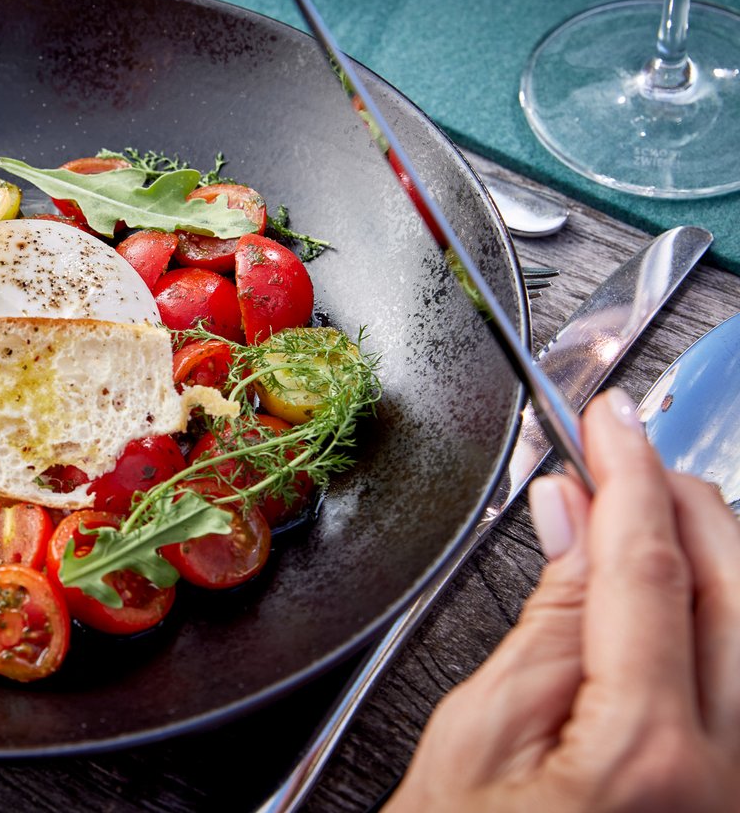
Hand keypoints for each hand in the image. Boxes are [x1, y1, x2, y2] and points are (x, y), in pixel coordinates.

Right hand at [385, 388, 739, 812]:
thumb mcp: (478, 736)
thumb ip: (548, 619)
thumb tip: (574, 512)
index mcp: (650, 756)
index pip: (655, 567)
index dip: (630, 472)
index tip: (610, 417)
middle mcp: (734, 780)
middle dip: (686, 498)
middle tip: (623, 454)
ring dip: (713, 552)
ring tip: (641, 512)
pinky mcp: (735, 796)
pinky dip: (719, 613)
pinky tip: (671, 593)